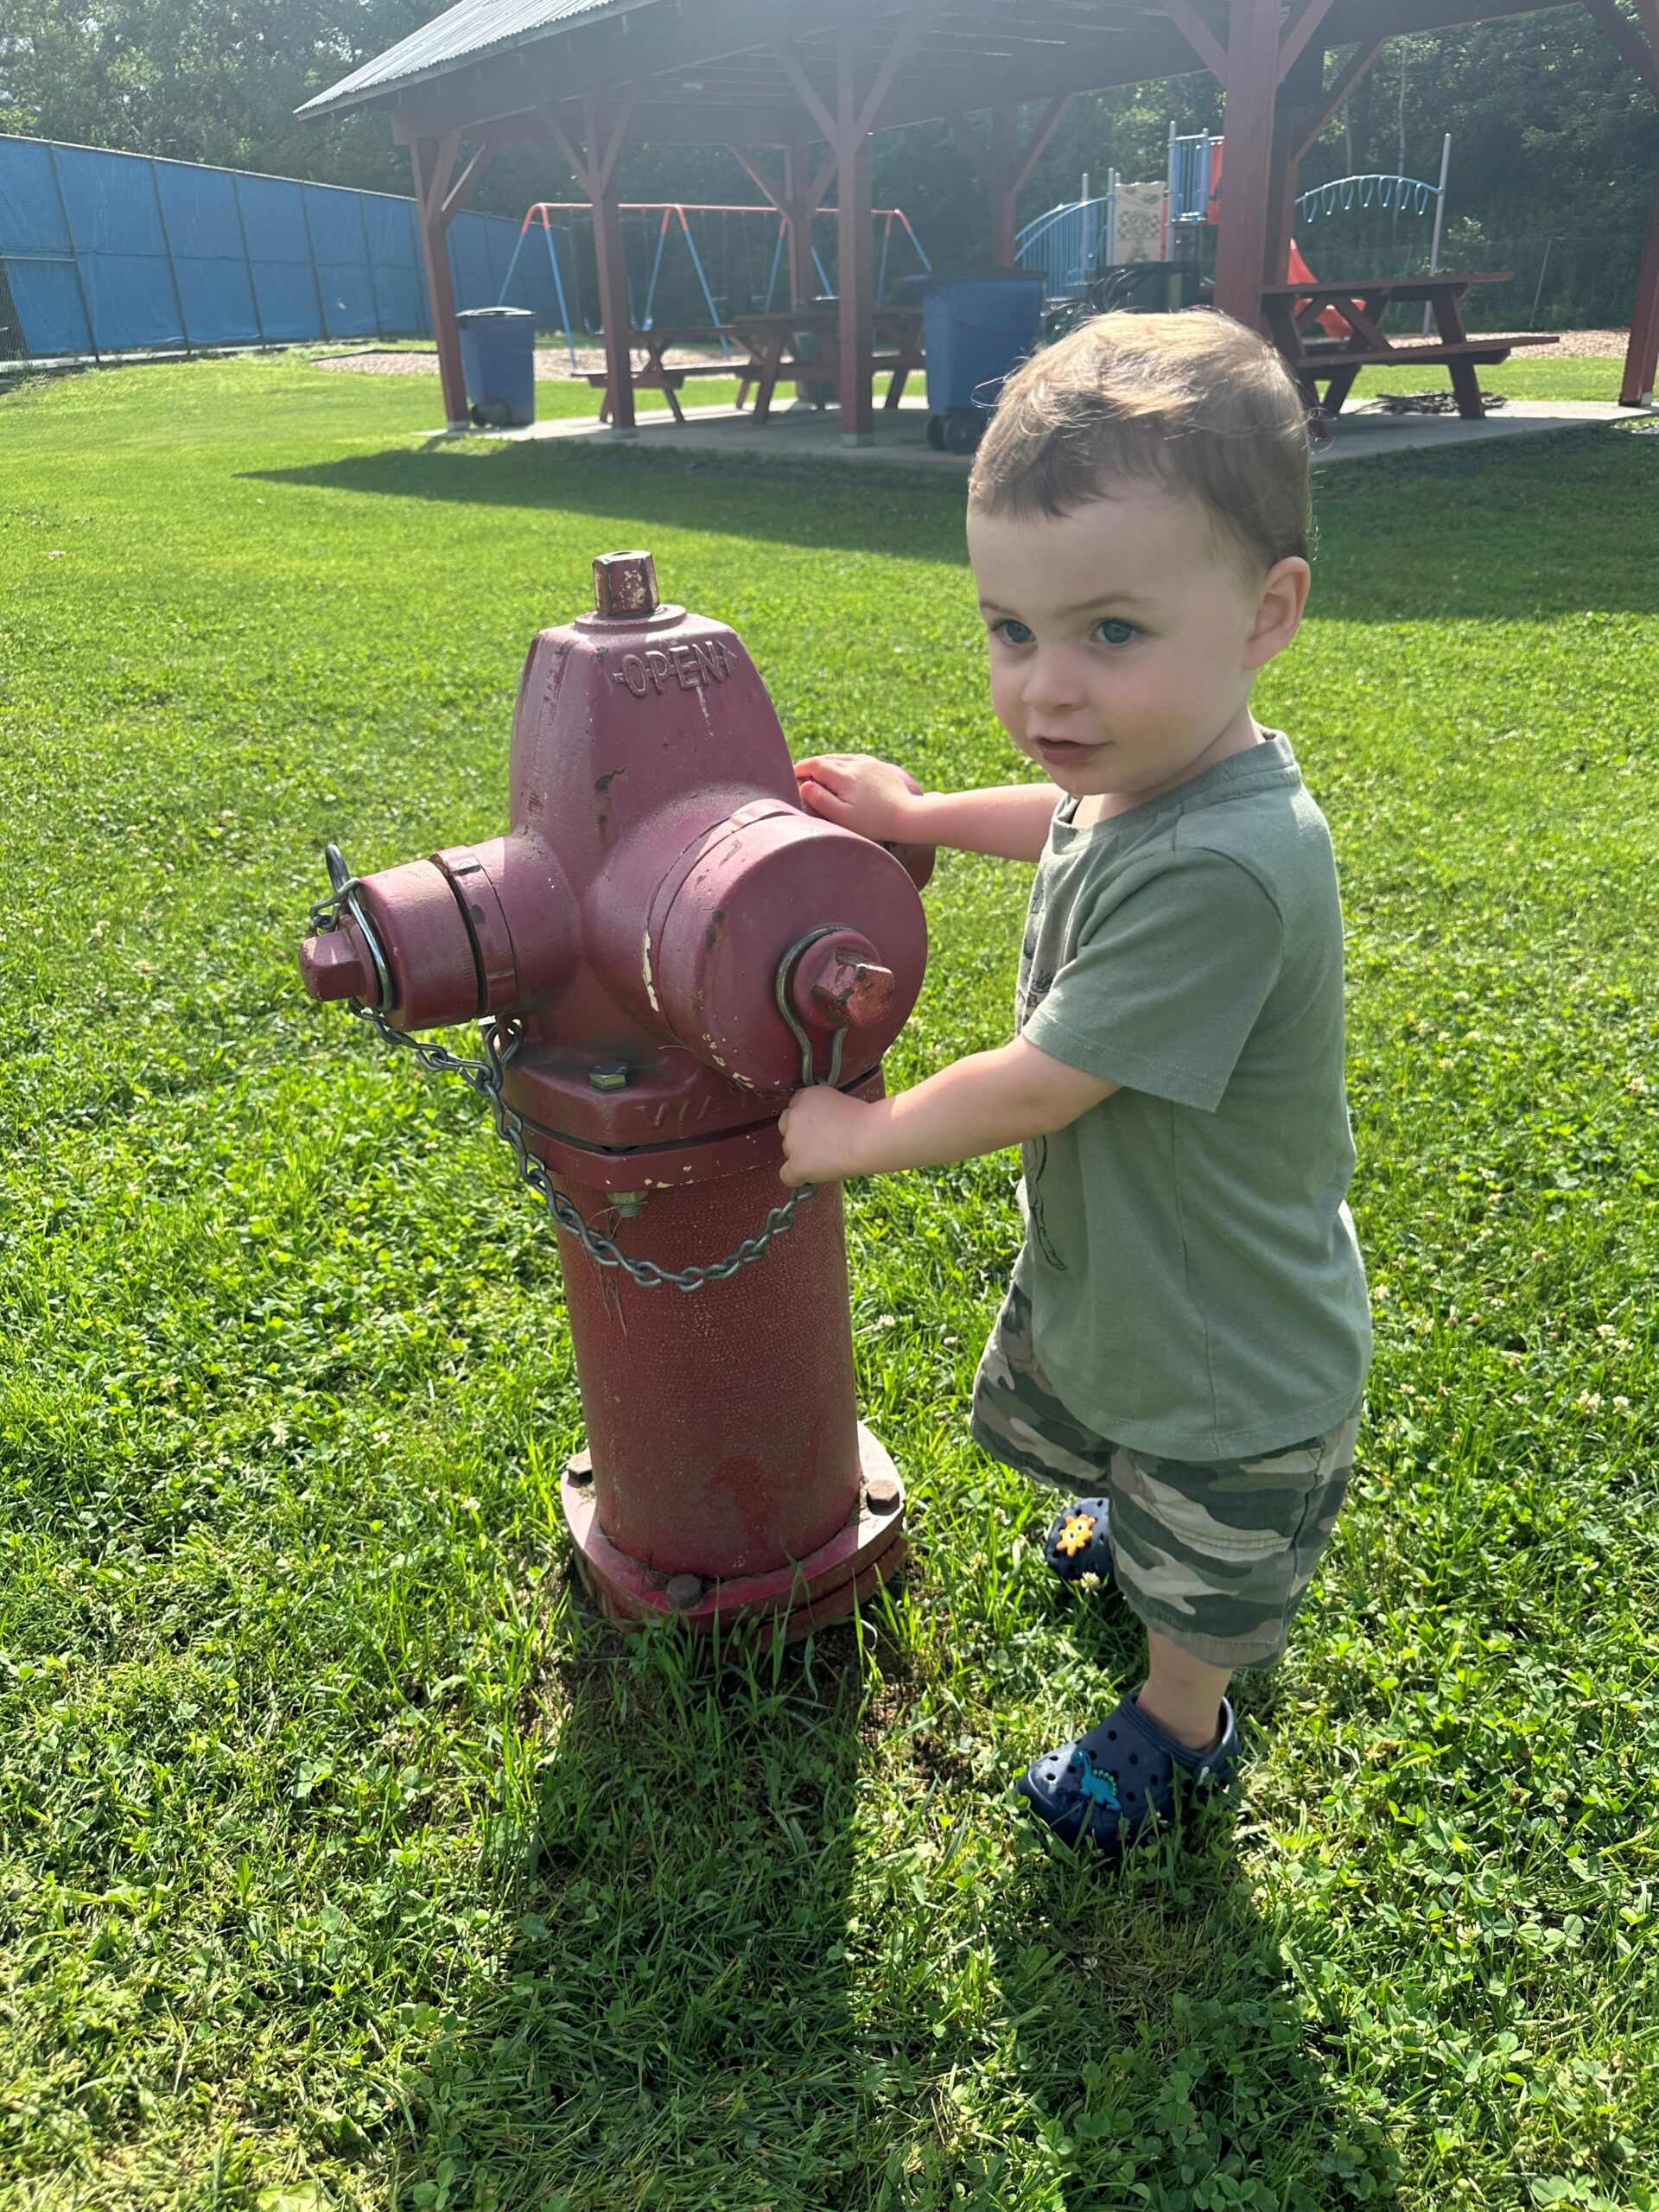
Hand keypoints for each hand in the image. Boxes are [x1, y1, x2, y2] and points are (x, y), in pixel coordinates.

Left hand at [778, 1085, 873, 1186]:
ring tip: (826, 1159)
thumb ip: (824, 1113)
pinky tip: (810, 1176)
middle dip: (800, 1135)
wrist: (867, 1137)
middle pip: (786, 1127)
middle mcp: (793, 1116)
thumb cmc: (865, 1121)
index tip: (819, 1127)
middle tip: (821, 1143)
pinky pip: (787, 1176)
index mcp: (805, 1096)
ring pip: (788, 1150)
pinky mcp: (797, 1164)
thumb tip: (823, 1128)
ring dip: (802, 1155)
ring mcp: (792, 1141)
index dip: (807, 1119)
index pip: (795, 1108)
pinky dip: (797, 1177)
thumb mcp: (841, 1103)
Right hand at [795, 754, 919, 844]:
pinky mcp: (879, 766)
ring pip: (841, 757)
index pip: (815, 765)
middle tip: (800, 775)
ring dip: (827, 763)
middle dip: (811, 766)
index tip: (790, 775)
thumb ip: (821, 800)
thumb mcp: (843, 817)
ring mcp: (869, 763)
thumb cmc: (873, 822)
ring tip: (818, 773)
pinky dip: (843, 763)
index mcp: (844, 775)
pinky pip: (855, 759)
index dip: (800, 768)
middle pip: (826, 759)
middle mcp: (856, 763)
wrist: (908, 816)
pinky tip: (842, 771)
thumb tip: (804, 785)